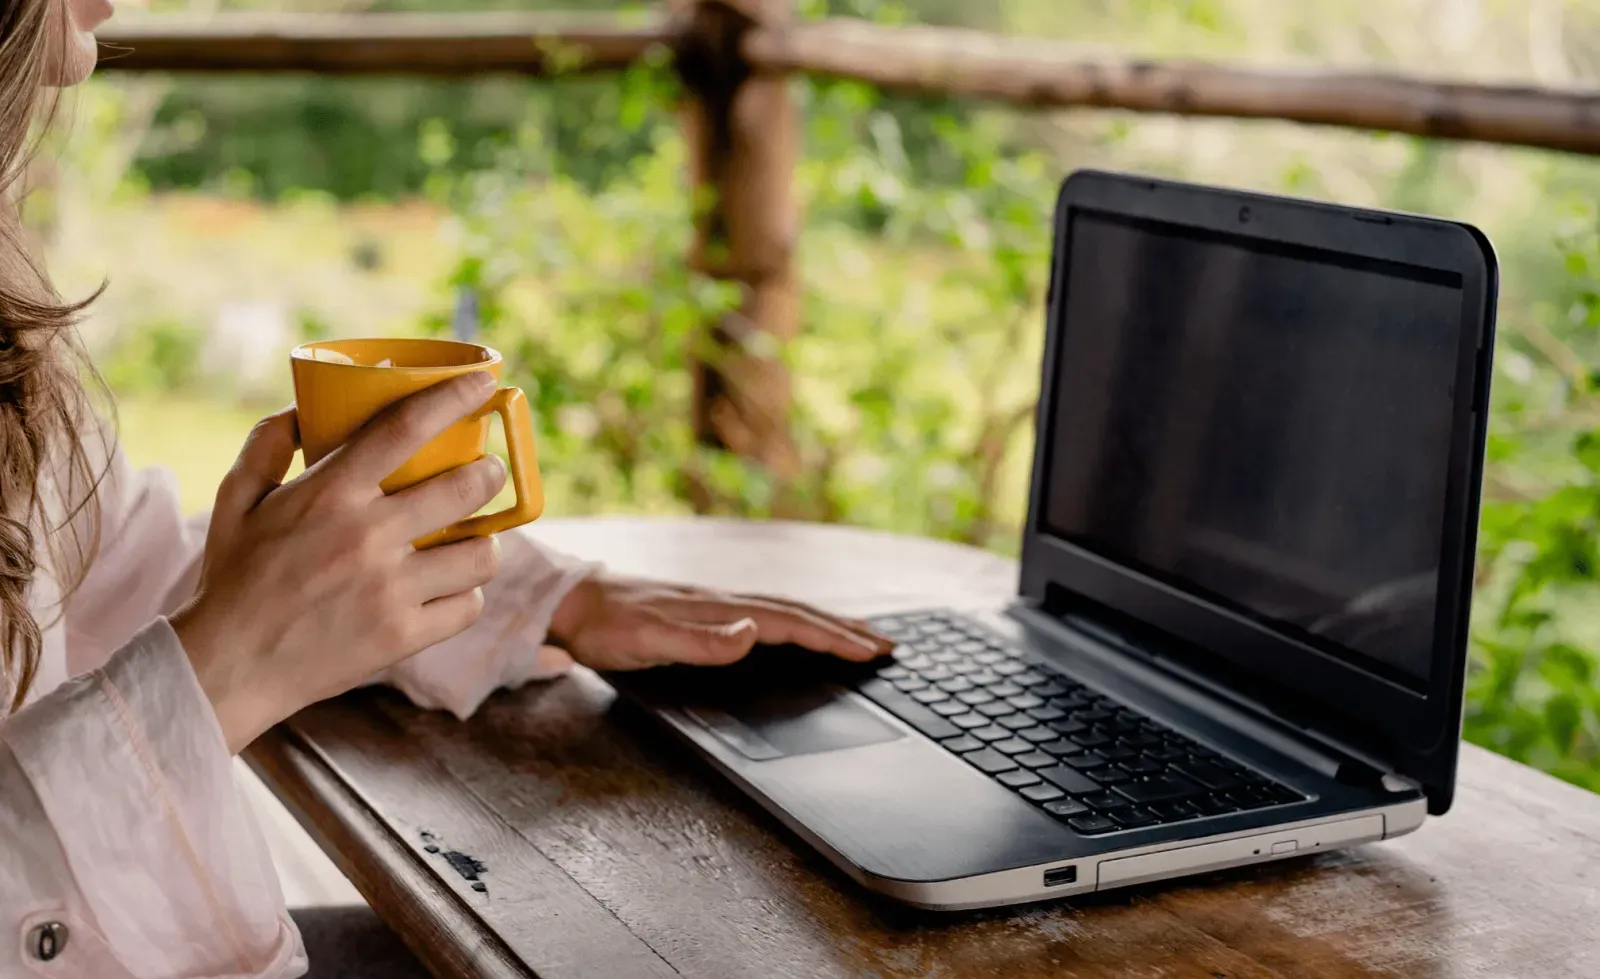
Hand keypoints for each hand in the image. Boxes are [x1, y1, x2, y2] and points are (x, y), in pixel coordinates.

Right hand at [171, 372, 508, 752]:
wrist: (226, 668)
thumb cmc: (234, 580)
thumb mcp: (235, 501)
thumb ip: (265, 446)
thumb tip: (301, 408)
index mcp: (329, 494)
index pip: (405, 428)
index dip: (454, 398)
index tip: (485, 382)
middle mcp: (367, 536)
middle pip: (465, 487)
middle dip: (489, 473)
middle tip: (488, 471)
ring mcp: (389, 589)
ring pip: (480, 553)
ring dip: (484, 542)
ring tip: (473, 539)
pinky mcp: (403, 636)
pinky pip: (468, 605)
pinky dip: (466, 595)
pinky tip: (452, 588)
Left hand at [547, 576, 895, 670]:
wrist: (570, 602)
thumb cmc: (606, 627)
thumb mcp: (647, 642)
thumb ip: (699, 643)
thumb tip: (751, 634)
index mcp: (720, 610)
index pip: (790, 624)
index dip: (832, 637)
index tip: (870, 650)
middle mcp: (725, 602)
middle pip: (798, 614)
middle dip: (845, 629)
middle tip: (887, 645)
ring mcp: (716, 604)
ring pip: (786, 612)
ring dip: (827, 623)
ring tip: (859, 635)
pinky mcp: (706, 610)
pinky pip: (766, 615)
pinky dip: (796, 622)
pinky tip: (798, 629)